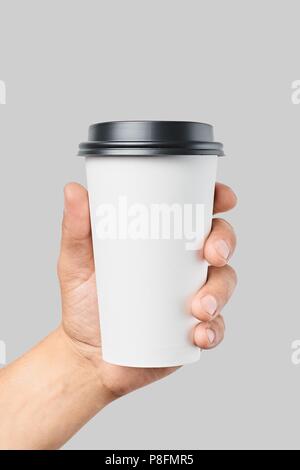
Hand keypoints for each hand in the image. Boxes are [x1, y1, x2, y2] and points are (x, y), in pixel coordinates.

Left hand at [58, 182, 236, 398]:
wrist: (88, 357)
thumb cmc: (85, 304)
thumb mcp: (76, 263)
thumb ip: (75, 228)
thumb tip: (73, 190)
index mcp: (161, 242)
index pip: (195, 212)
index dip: (216, 199)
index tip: (223, 198)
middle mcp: (181, 266)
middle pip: (219, 242)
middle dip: (225, 242)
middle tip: (211, 253)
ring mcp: (191, 297)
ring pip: (223, 283)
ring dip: (220, 291)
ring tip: (199, 306)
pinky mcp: (193, 329)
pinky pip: (216, 326)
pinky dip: (214, 329)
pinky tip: (200, 333)